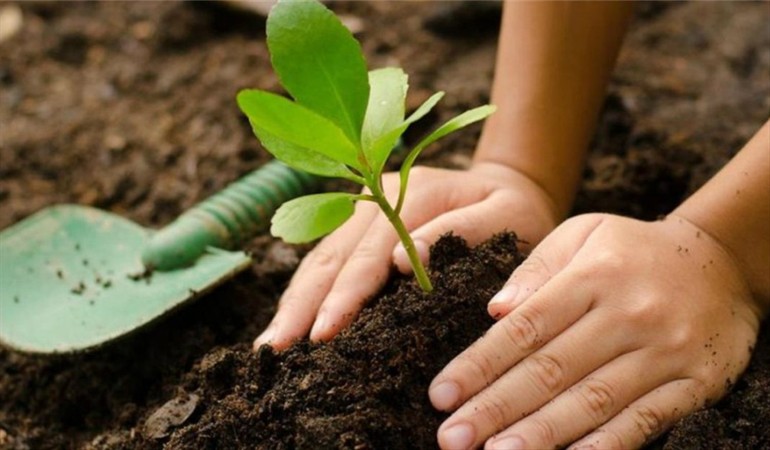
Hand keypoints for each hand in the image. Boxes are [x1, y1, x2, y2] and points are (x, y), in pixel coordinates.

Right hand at [254, 161, 558, 349]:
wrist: (508, 185)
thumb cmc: (514, 210)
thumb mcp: (506, 216)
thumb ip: (460, 232)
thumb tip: (402, 261)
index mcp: (412, 193)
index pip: (369, 253)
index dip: (345, 295)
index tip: (324, 333)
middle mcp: (376, 197)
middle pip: (331, 256)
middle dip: (303, 305)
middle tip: (276, 349)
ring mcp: (362, 209)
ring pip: (319, 258)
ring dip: (294, 302)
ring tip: (270, 344)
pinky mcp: (358, 225)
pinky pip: (325, 260)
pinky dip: (305, 292)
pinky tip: (289, 320)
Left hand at [430, 213, 762, 448]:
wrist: (722, 263)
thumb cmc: (634, 250)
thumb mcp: (584, 233)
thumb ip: (537, 268)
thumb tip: (495, 310)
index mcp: (593, 277)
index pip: (525, 328)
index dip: (479, 365)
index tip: (441, 394)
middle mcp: (627, 315)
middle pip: (550, 370)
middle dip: (495, 407)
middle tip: (452, 438)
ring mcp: (664, 352)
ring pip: (592, 401)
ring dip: (540, 433)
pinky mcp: (694, 383)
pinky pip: (644, 420)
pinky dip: (605, 445)